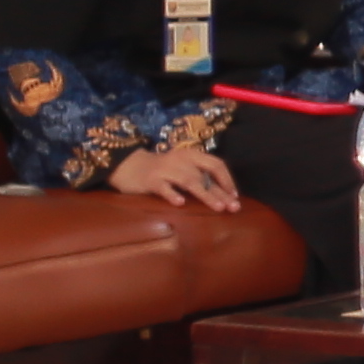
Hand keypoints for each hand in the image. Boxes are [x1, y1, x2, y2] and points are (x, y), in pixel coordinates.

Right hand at [108, 141, 238, 211]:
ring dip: (205, 194)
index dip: (227, 180)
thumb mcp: (183, 168)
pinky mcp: (150, 180)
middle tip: (233, 208)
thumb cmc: (162, 171)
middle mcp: (180, 160)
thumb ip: (200, 178)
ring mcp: (165, 170)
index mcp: (192, 155)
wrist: (128, 166)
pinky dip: (172, 194)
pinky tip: (180, 204)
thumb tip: (225, 195)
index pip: (216, 164)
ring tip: (218, 208)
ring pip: (189, 181)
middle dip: (221, 192)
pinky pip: (163, 187)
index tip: (235, 196)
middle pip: (205, 176)